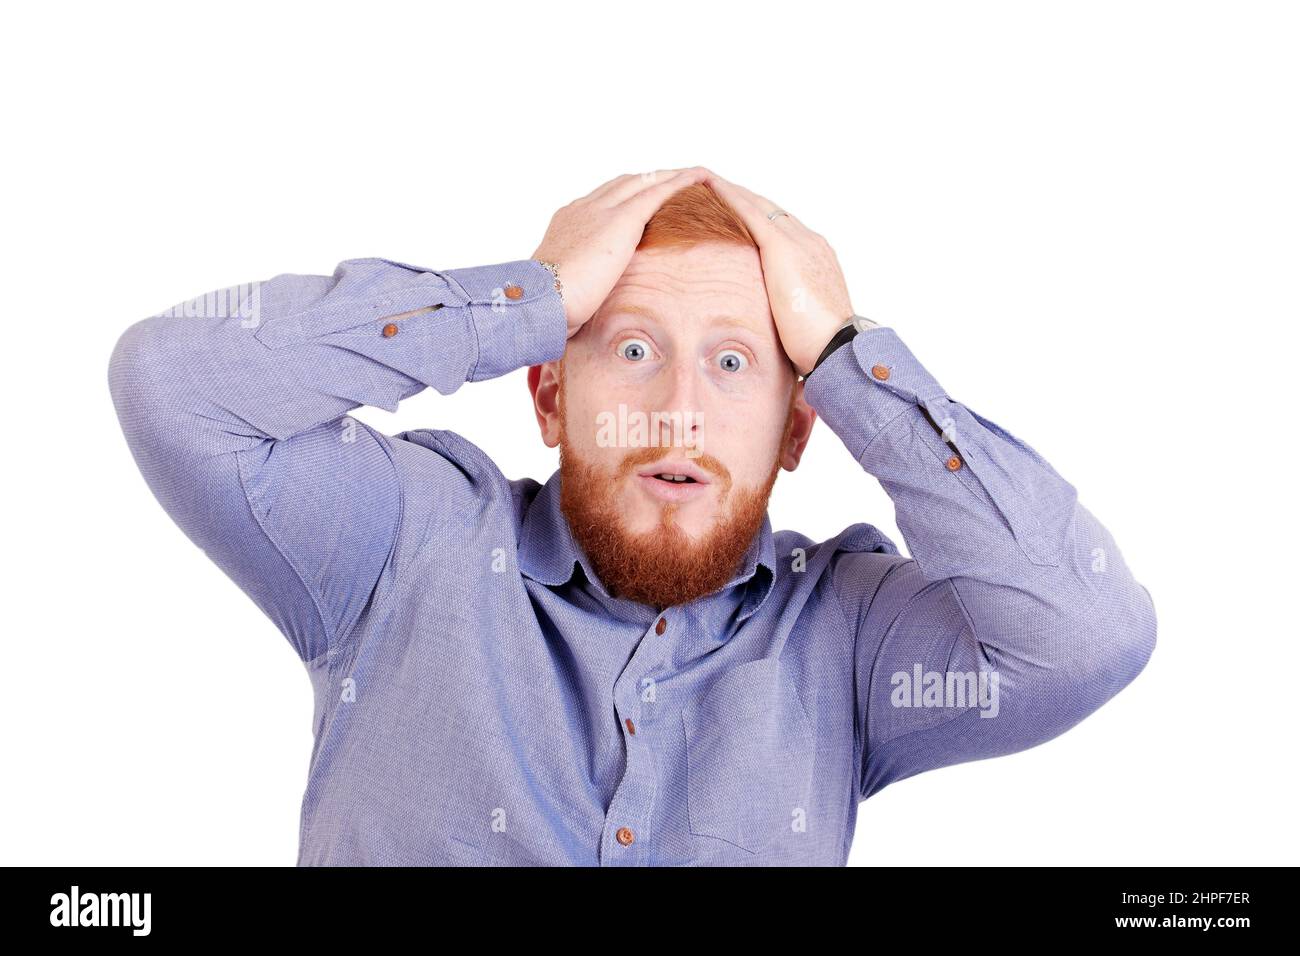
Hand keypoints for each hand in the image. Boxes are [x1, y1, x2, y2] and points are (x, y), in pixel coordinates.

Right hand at [532, 167, 712, 337]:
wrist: (541, 299)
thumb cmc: (547, 305)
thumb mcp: (565, 288)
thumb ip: (579, 283)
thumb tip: (587, 302)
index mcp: (568, 222)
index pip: (602, 201)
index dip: (625, 197)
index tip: (642, 199)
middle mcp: (584, 209)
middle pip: (624, 184)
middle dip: (650, 180)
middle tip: (674, 180)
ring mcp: (602, 211)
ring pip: (643, 181)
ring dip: (669, 177)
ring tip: (694, 176)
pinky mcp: (621, 220)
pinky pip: (657, 192)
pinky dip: (679, 182)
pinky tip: (698, 178)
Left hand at [703, 172, 854, 375]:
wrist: (838, 347)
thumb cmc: (820, 345)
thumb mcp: (798, 320)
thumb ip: (782, 310)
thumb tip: (767, 325)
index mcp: (815, 257)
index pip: (779, 227)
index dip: (754, 217)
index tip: (733, 212)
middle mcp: (808, 241)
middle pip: (768, 209)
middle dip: (740, 197)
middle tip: (710, 185)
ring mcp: (798, 241)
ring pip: (757, 204)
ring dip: (730, 191)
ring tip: (702, 179)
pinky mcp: (782, 248)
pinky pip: (750, 213)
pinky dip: (728, 196)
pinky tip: (708, 186)